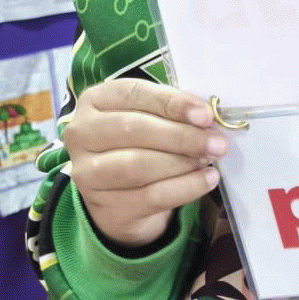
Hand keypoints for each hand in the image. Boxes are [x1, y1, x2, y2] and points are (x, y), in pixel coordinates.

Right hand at [63, 78, 225, 247]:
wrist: (119, 196)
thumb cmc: (139, 144)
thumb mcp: (149, 118)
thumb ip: (171, 112)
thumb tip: (205, 117)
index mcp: (94, 100)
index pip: (134, 94)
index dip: (172, 103)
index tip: (205, 115)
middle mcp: (82, 133)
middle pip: (134, 130)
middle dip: (181, 136)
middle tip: (216, 143)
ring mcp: (87, 172)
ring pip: (138, 165)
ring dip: (182, 163)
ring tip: (209, 161)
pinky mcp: (104, 205)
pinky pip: (150, 196)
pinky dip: (184, 188)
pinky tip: (206, 180)